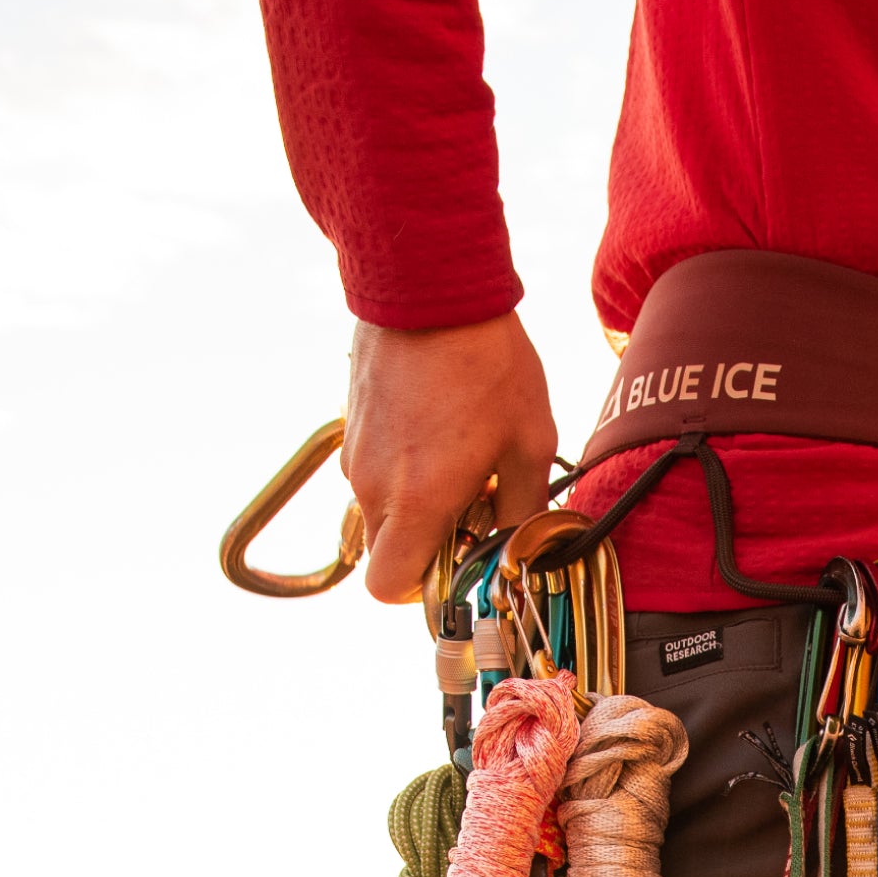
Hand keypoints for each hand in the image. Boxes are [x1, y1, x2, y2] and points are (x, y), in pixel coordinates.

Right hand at [343, 313, 557, 602]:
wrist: (430, 286)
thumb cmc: (486, 365)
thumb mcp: (528, 443)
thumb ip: (522, 508)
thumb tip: (524, 546)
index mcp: (416, 502)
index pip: (388, 588)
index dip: (422, 590)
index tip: (460, 563)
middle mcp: (372, 486)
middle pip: (384, 552)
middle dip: (425, 545)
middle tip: (472, 509)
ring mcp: (354, 453)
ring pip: (378, 509)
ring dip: (415, 503)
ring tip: (461, 458)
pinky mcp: (349, 423)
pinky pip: (373, 469)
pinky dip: (401, 468)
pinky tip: (439, 428)